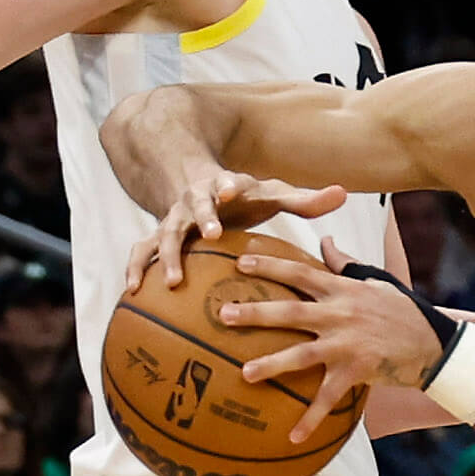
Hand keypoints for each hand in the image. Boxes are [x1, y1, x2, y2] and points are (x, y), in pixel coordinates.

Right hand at [120, 172, 348, 296]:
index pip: (225, 183)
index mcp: (224, 187)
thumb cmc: (242, 196)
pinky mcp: (158, 237)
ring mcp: (173, 219)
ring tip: (169, 281)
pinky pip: (140, 252)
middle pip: (193, 207)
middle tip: (209, 234)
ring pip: (163, 234)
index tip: (230, 190)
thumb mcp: (270, 193)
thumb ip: (304, 198)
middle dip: (201, 218)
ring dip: (164, 256)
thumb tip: (343, 193)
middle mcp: (194, 201)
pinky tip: (131, 292)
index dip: (226, 186)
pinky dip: (134, 269)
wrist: (195, 184)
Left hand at [214, 237, 430, 443]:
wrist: (433, 344)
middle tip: (223, 314)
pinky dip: (311, 419)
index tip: (240, 261)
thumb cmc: (402, 311)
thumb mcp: (376, 280)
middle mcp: (340, 315)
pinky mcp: (356, 372)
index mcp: (342, 291)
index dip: (271, 265)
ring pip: (302, 354)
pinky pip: (328, 398)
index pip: (301, 272)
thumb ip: (345, 263)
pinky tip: (293, 437)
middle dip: (256, 312)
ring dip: (272, 363)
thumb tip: (325, 240)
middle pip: (291, 311)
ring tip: (245, 373)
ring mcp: (347, 345)